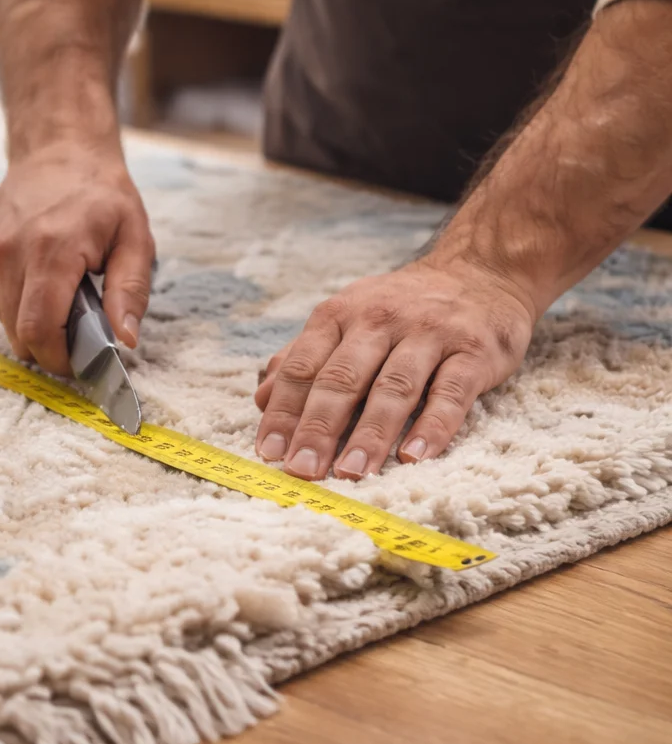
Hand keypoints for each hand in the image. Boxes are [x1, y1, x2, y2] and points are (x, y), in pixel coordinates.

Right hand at [0, 143, 154, 374]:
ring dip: (35, 326)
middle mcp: (10, 253)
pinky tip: (44, 282)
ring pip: (5, 322)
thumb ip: (130, 292)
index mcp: (52, 250)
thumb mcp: (135, 237)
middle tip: (81, 333)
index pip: (40, 330)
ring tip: (65, 299)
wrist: (58, 150)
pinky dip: (21, 306)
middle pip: (19, 334)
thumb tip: (125, 340)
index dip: (61, 358)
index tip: (84, 360)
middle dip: (51, 348)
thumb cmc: (101, 193)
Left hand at [254, 255, 536, 479]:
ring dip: (370, 433)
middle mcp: (381, 319)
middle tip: (303, 471)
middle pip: (343, 379)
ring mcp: (429, 333)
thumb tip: (262, 399)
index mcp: (341, 314)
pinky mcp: (474, 350)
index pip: (304, 367)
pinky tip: (414, 457)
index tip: (269, 454)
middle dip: (319, 428)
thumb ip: (305, 356)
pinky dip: (432, 426)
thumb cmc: (403, 308)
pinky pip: (451, 392)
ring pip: (394, 387)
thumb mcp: (348, 319)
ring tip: (352, 473)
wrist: (481, 271)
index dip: (284, 412)